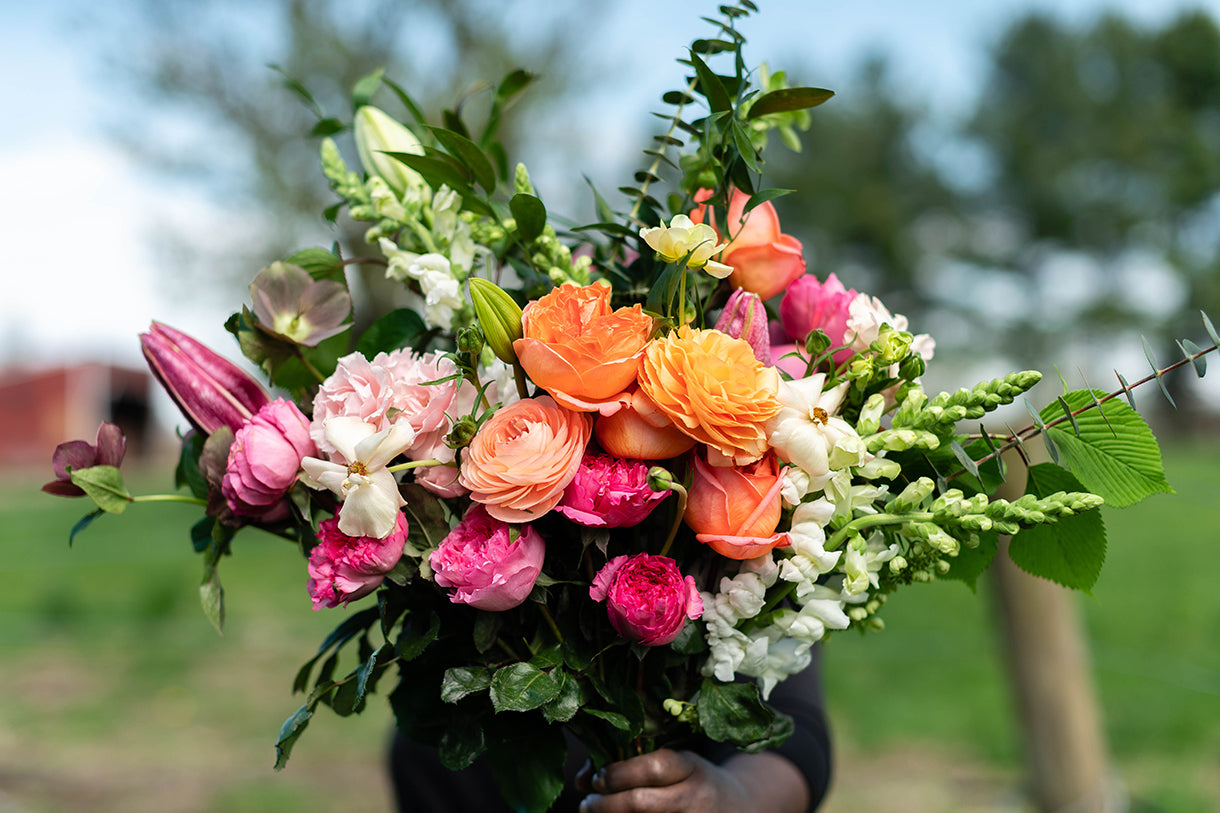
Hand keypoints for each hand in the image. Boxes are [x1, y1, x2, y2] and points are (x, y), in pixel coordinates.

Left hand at [577, 748, 807, 812]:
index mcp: (691, 767)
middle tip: (588, 803)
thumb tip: (581, 781)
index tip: (599, 777)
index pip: (652, 767)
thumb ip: (628, 763)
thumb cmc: (692, 779)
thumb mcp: (672, 762)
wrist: (738, 808)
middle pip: (642, 804)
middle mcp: (695, 798)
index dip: (619, 773)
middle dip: (606, 804)